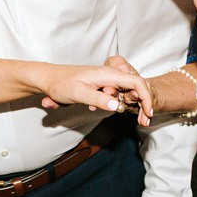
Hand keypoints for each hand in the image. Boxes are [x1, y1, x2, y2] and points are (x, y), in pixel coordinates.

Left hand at [37, 57, 152, 121]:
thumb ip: (98, 99)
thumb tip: (117, 106)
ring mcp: (106, 81)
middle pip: (135, 88)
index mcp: (108, 74)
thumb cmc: (61, 84)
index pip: (136, 83)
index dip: (146, 98)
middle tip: (142, 122)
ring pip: (126, 93)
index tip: (148, 113)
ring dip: (127, 106)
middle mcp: (110, 75)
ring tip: (117, 116)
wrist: (48, 79)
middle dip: (142, 105)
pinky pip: (115, 96)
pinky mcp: (101, 87)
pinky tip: (93, 109)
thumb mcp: (79, 93)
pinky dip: (115, 105)